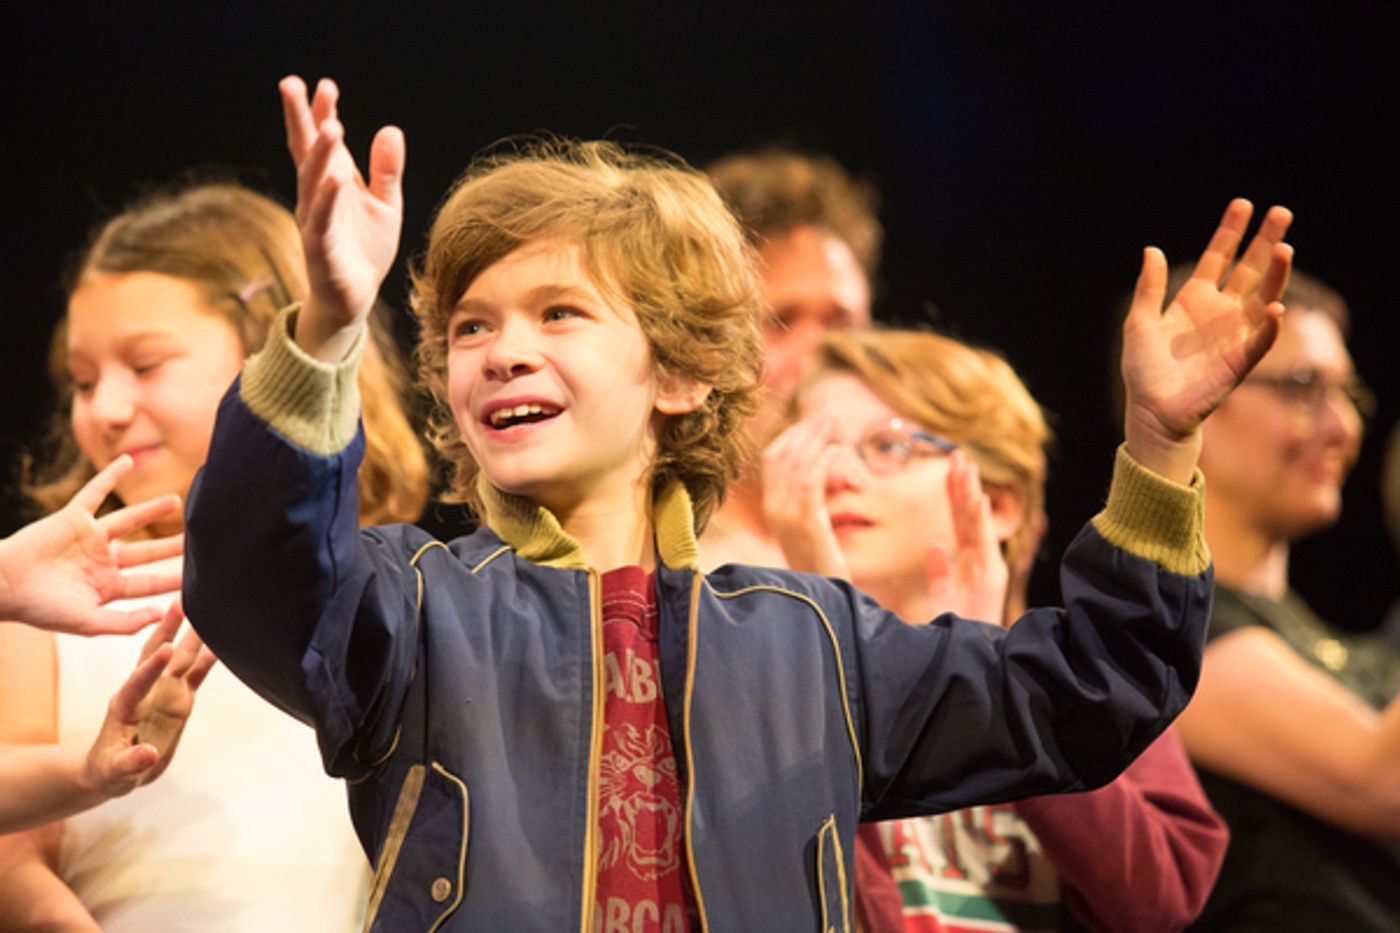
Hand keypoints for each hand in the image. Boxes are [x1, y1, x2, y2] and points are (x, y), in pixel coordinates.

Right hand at [0, 456, 182, 635]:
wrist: (3, 586)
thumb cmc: (40, 609)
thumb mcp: (87, 622)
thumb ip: (124, 623)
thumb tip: (162, 616)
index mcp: (106, 587)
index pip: (149, 583)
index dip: (174, 581)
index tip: (201, 579)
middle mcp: (101, 561)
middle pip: (146, 552)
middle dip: (171, 547)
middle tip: (199, 538)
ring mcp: (88, 538)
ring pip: (128, 520)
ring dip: (151, 510)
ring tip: (176, 500)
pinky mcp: (72, 518)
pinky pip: (95, 492)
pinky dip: (110, 475)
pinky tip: (127, 460)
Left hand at [82, 601, 216, 798]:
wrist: (118, 769)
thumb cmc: (109, 771)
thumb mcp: (114, 773)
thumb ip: (130, 762)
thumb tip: (148, 755)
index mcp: (124, 705)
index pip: (137, 682)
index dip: (150, 667)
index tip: (164, 649)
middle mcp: (145, 690)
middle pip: (157, 653)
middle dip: (168, 628)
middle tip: (181, 601)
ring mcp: (163, 691)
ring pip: (180, 656)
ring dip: (192, 633)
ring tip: (207, 607)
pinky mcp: (179, 697)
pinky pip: (197, 672)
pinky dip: (210, 656)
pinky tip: (224, 640)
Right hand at [280, 75, 404, 360]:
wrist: (356, 298)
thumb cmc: (366, 248)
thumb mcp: (386, 204)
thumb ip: (387, 170)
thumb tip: (390, 129)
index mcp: (331, 181)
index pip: (321, 141)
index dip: (321, 112)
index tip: (325, 84)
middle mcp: (316, 196)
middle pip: (305, 151)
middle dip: (300, 118)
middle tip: (293, 83)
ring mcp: (315, 221)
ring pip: (312, 182)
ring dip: (321, 153)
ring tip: (332, 125)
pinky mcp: (321, 248)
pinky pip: (321, 220)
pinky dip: (326, 199)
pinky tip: (335, 177)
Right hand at [762, 414, 849, 577]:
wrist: (823, 601)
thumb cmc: (823, 563)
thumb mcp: (811, 525)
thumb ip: (809, 498)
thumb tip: (822, 464)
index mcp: (771, 506)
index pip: (772, 457)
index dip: (792, 434)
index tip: (814, 422)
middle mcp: (773, 508)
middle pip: (782, 454)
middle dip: (805, 430)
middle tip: (828, 416)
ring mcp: (786, 516)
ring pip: (796, 463)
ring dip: (816, 439)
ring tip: (835, 425)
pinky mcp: (806, 524)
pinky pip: (810, 482)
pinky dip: (822, 461)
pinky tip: (838, 451)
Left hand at [925, 451, 1008, 623]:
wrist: (968, 662)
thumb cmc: (955, 633)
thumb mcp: (942, 597)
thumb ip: (940, 571)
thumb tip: (936, 546)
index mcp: (969, 564)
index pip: (961, 522)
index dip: (955, 496)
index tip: (949, 470)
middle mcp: (981, 563)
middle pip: (970, 517)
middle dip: (963, 486)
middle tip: (956, 455)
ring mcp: (988, 570)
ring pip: (978, 525)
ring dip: (971, 494)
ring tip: (965, 467)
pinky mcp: (991, 579)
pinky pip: (985, 544)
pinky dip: (981, 521)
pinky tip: (977, 498)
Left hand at [1121, 198, 1292, 482]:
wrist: (1151, 411)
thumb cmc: (1143, 369)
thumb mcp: (1139, 322)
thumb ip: (1149, 288)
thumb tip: (1151, 249)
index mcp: (1194, 299)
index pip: (1217, 258)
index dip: (1230, 232)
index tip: (1243, 205)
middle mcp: (1219, 311)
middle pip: (1248, 269)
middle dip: (1264, 242)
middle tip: (1281, 212)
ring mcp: (1233, 334)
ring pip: (1262, 297)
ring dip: (1275, 274)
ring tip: (1284, 248)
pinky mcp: (1239, 361)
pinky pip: (1260, 341)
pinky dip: (1269, 327)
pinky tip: (1277, 307)